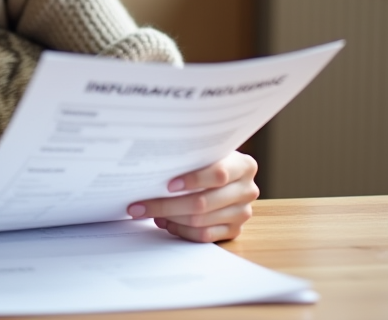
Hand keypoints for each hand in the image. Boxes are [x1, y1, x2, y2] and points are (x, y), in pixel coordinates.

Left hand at [127, 151, 258, 242]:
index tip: (168, 185)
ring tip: (149, 213)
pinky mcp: (234, 230)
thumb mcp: (205, 152)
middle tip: (139, 206)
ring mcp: (242, 212)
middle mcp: (247, 190)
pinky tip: (166, 222)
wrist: (226, 175)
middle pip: (203, 203)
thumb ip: (191, 156)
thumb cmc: (207, 161)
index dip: (192, 180)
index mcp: (243, 166)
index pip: (218, 174)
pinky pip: (204, 235)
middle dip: (167, 205)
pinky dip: (181, 230)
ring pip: (200, 221)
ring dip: (170, 218)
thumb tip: (153, 166)